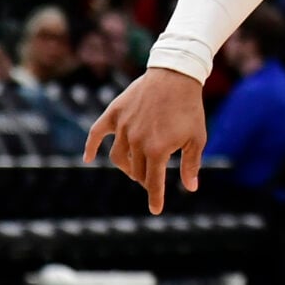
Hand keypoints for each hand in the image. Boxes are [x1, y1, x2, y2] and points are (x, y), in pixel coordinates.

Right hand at [86, 70, 206, 214]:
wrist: (176, 74)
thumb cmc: (189, 108)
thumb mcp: (196, 138)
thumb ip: (190, 164)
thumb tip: (190, 188)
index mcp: (157, 150)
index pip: (153, 182)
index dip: (155, 198)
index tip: (155, 210)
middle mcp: (136, 142)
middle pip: (136, 171)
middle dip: (145, 178)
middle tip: (153, 177)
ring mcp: (123, 127)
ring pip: (118, 157)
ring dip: (127, 167)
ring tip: (135, 167)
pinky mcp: (115, 113)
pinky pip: (97, 133)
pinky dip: (91, 146)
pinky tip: (88, 157)